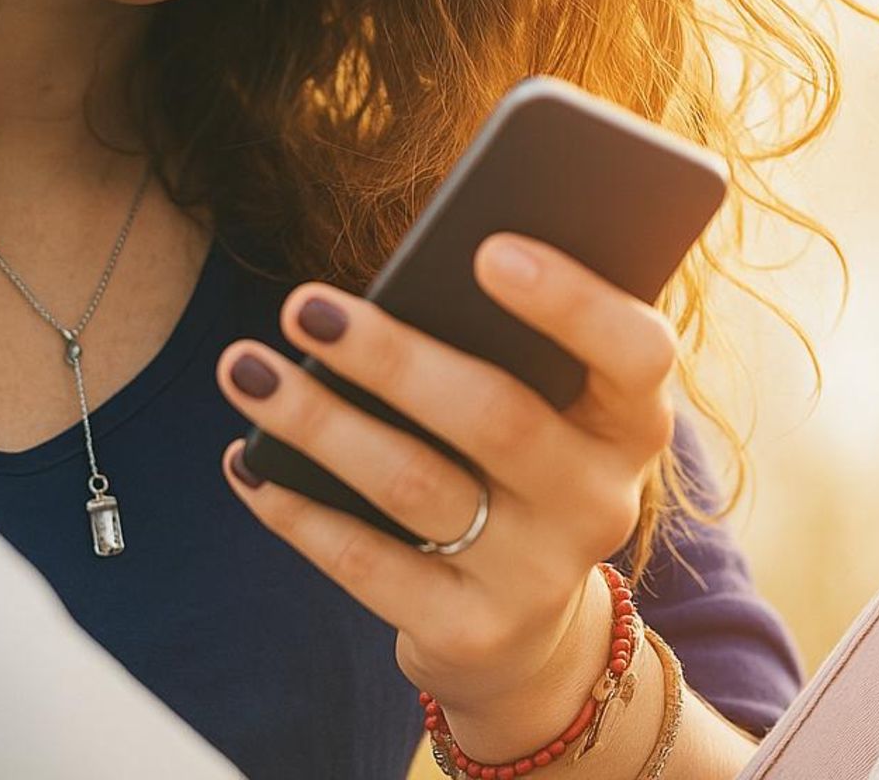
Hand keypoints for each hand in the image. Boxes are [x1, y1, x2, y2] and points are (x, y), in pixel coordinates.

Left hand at [215, 233, 678, 753]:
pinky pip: (367, 564)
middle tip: (301, 305)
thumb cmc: (515, 460)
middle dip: (388, 356)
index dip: (570, 301)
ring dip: (318, 421)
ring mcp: (537, 576)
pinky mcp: (469, 632)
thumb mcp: (538, 403)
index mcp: (629, 420)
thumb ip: (499, 342)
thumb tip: (398, 279)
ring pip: (414, 485)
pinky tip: (246, 458)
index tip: (486, 247)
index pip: (635, 353)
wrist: (527, 629)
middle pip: (495, 417)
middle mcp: (598, 501)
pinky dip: (295, 507)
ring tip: (243, 366)